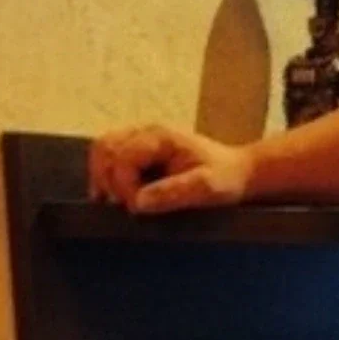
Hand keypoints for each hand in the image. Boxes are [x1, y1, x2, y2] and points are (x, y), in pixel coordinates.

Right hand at [88, 125, 253, 213]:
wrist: (237, 171)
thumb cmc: (226, 178)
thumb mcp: (208, 188)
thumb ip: (175, 192)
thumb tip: (138, 202)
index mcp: (162, 136)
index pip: (123, 158)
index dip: (124, 186)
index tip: (139, 208)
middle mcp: (147, 131)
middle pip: (104, 148)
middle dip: (108, 180)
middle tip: (126, 205)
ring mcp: (140, 137)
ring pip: (102, 150)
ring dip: (102, 176)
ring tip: (118, 200)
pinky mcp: (138, 148)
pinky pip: (108, 156)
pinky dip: (106, 175)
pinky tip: (118, 195)